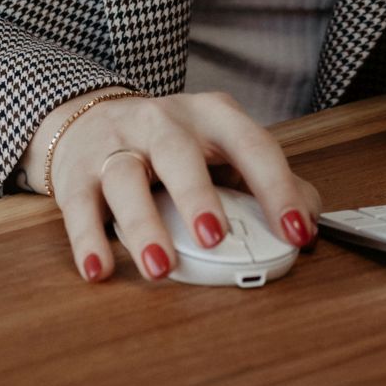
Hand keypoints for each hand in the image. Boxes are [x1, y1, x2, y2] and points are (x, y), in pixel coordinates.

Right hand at [49, 90, 322, 284]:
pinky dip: (89, 238)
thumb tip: (309, 218)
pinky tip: (100, 268)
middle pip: (178, 151)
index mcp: (211, 116)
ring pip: (126, 177)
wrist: (90, 118)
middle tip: (215, 237)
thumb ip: (263, 182)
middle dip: (197, 194)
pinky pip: (80, 205)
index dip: (277, 188)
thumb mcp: (221, 151)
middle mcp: (162, 122)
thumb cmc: (172, 146)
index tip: (297, 232)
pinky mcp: (76, 171)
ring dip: (143, 224)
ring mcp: (116, 143)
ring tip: (160, 267)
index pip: (250, 145)